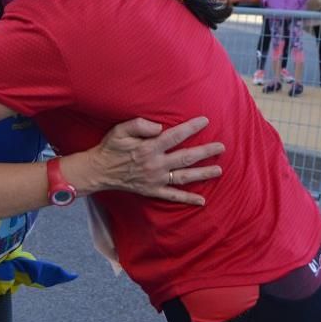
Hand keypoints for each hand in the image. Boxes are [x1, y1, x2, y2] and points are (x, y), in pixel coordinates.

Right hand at [72, 116, 223, 205]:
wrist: (99, 171)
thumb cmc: (110, 147)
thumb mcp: (120, 130)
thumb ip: (139, 125)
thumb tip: (159, 128)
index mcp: (149, 148)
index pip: (175, 136)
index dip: (191, 128)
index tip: (205, 121)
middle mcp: (155, 165)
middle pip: (186, 157)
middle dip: (205, 152)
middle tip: (221, 147)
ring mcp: (155, 180)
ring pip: (184, 177)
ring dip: (202, 174)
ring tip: (219, 170)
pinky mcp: (152, 190)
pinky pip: (173, 196)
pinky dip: (187, 199)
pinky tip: (202, 200)